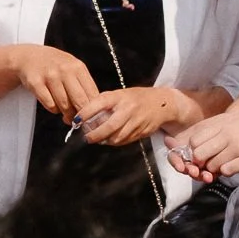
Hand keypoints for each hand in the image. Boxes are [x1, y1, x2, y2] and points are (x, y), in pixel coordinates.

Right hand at [17, 45, 99, 118]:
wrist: (29, 57)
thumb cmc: (54, 66)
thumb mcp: (72, 68)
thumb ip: (83, 85)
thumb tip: (93, 108)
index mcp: (78, 67)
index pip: (92, 93)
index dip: (93, 109)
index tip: (91, 117)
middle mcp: (65, 70)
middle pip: (79, 101)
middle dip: (80, 115)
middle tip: (78, 120)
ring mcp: (50, 76)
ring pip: (64, 105)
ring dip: (65, 113)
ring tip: (64, 112)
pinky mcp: (36, 83)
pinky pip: (49, 105)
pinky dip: (53, 109)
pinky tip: (53, 104)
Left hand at [74, 86, 190, 146]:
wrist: (162, 103)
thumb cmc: (135, 98)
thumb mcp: (119, 95)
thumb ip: (104, 103)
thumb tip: (84, 115)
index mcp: (119, 96)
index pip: (98, 104)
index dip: (85, 113)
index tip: (76, 120)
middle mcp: (128, 109)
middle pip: (109, 126)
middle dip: (95, 135)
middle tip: (87, 137)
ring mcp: (136, 121)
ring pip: (116, 137)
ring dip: (105, 140)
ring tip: (98, 139)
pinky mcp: (141, 131)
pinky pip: (125, 141)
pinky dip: (115, 142)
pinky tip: (110, 139)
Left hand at [169, 103, 238, 181]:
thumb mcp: (234, 119)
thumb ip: (216, 130)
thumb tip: (198, 142)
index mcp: (222, 124)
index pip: (193, 141)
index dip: (193, 151)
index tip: (200, 155)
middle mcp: (227, 135)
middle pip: (198, 154)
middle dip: (200, 163)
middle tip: (208, 164)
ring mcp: (238, 147)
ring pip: (211, 165)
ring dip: (214, 169)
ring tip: (224, 165)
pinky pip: (227, 171)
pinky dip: (227, 172)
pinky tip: (235, 166)